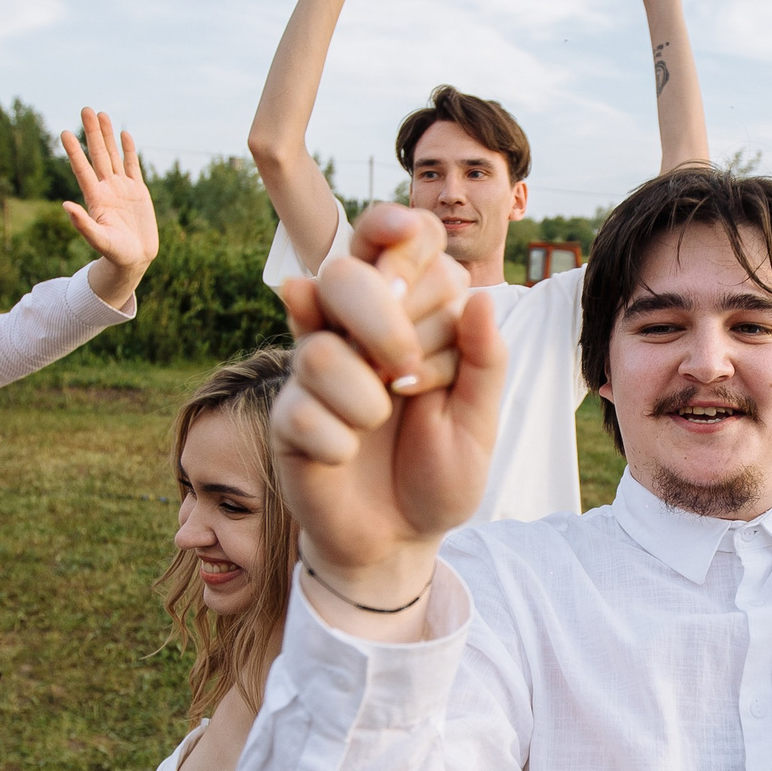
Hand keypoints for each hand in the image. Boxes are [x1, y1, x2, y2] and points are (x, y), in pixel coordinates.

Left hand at [57, 108, 160, 303]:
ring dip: (107, 135)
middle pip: (97, 155)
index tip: (65, 132)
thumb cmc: (114, 253)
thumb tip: (65, 205)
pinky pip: (132, 166)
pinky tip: (124, 134)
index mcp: (95, 198)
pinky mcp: (138, 191)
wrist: (134, 259)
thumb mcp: (98, 240)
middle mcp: (106, 189)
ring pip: (113, 155)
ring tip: (101, 114)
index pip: (82, 169)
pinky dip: (128, 150)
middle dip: (91, 133)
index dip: (74, 151)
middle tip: (85, 110)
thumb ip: (83, 224)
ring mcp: (121, 188)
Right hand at [270, 206, 503, 594]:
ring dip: (367, 396)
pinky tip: (346, 454)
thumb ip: (484, 361)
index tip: (412, 243)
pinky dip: (339, 440)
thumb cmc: (438, 469)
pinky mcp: (287, 417)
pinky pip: (304, 412)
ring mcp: (311, 370)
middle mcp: (349, 329)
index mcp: (402, 314)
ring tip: (383, 419)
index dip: (401, 232)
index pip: (392, 239)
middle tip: (411, 374)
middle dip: (388, 317)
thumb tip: (479, 298)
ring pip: (320, 348)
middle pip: (344, 273)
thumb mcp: (479, 420)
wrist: (400, 538)